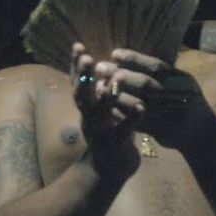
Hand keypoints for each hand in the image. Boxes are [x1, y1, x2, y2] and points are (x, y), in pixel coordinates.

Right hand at [70, 42, 139, 175]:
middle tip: (87, 59)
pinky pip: (122, 133)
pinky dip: (131, 120)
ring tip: (113, 81)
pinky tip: (140, 109)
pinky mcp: (114, 147)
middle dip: (83, 77)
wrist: (108, 169)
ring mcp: (99, 133)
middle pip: (81, 96)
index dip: (76, 65)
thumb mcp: (98, 109)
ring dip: (106, 98)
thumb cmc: (107, 131)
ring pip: (98, 115)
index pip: (77, 82)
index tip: (78, 45)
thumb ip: (96, 88)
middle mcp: (87, 118)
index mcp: (85, 106)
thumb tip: (95, 60)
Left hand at [106, 48, 210, 149]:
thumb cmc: (186, 101)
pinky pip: (137, 121)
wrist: (201, 131)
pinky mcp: (161, 131)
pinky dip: (121, 114)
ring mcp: (169, 115)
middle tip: (100, 68)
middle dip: (121, 75)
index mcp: (181, 80)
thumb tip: (131, 57)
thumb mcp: (182, 82)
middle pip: (145, 84)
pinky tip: (106, 106)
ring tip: (99, 87)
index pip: (156, 66)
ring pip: (139, 103)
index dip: (134, 59)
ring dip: (117, 95)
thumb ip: (163, 72)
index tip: (114, 53)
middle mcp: (176, 97)